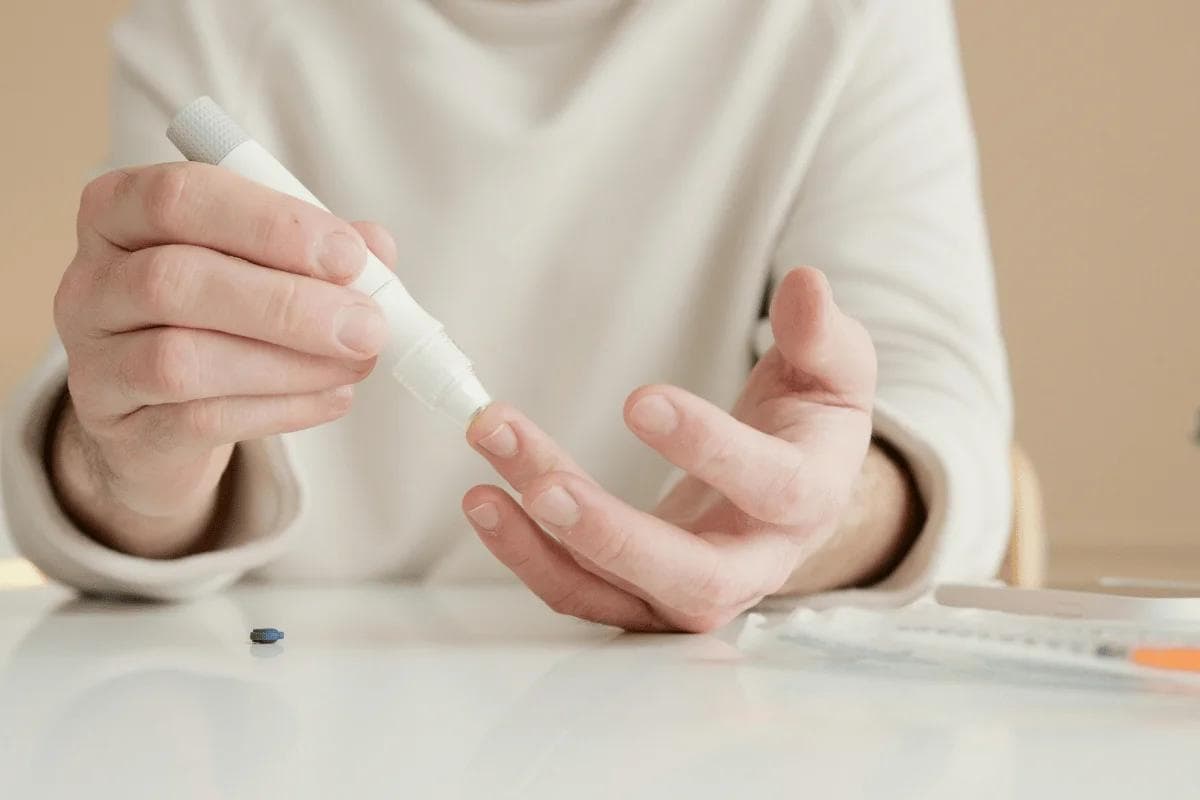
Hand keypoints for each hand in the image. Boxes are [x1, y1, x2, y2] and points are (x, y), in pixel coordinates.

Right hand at [51, 163, 394, 556]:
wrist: (158, 416)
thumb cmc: (218, 316)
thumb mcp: (261, 266)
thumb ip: (317, 250)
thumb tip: (376, 246)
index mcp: (119, 213)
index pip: (180, 197)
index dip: (271, 223)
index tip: (349, 255)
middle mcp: (91, 282)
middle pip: (175, 280)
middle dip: (287, 303)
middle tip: (367, 325)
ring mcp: (94, 361)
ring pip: (181, 359)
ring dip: (289, 363)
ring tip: (359, 362)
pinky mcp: (119, 429)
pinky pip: (200, 420)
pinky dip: (282, 408)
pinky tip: (334, 397)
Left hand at [463, 267, 881, 631]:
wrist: (794, 498)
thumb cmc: (811, 428)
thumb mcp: (835, 374)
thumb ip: (821, 334)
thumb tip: (805, 283)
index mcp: (806, 502)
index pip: (768, 486)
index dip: (708, 447)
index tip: (640, 399)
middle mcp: (752, 565)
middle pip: (689, 578)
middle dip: (611, 535)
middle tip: (544, 487)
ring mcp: (691, 592)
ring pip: (616, 590)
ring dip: (544, 546)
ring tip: (483, 490)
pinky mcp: (642, 596)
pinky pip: (580, 591)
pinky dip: (529, 555)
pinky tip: (487, 500)